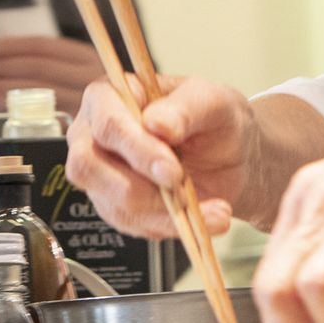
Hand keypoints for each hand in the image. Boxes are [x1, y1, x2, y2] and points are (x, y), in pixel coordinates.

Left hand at [0, 36, 106, 118]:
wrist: (132, 125)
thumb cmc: (104, 100)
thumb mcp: (85, 74)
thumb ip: (57, 66)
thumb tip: (9, 56)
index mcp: (89, 57)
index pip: (44, 46)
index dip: (12, 45)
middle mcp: (91, 75)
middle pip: (38, 65)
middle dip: (3, 65)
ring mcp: (87, 100)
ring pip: (38, 88)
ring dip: (4, 85)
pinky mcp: (81, 123)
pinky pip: (41, 112)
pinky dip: (16, 106)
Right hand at [66, 74, 255, 241]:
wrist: (233, 157)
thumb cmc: (216, 119)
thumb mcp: (214, 102)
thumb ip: (187, 108)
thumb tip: (157, 124)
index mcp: (109, 96)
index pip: (107, 124)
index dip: (137, 150)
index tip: (172, 170)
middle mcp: (93, 135)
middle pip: (89, 167)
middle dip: (141, 188)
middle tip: (186, 195)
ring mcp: (100, 174)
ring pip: (114, 203)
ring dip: (166, 214)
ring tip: (214, 210)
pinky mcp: (115, 206)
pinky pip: (132, 225)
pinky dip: (172, 226)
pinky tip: (205, 217)